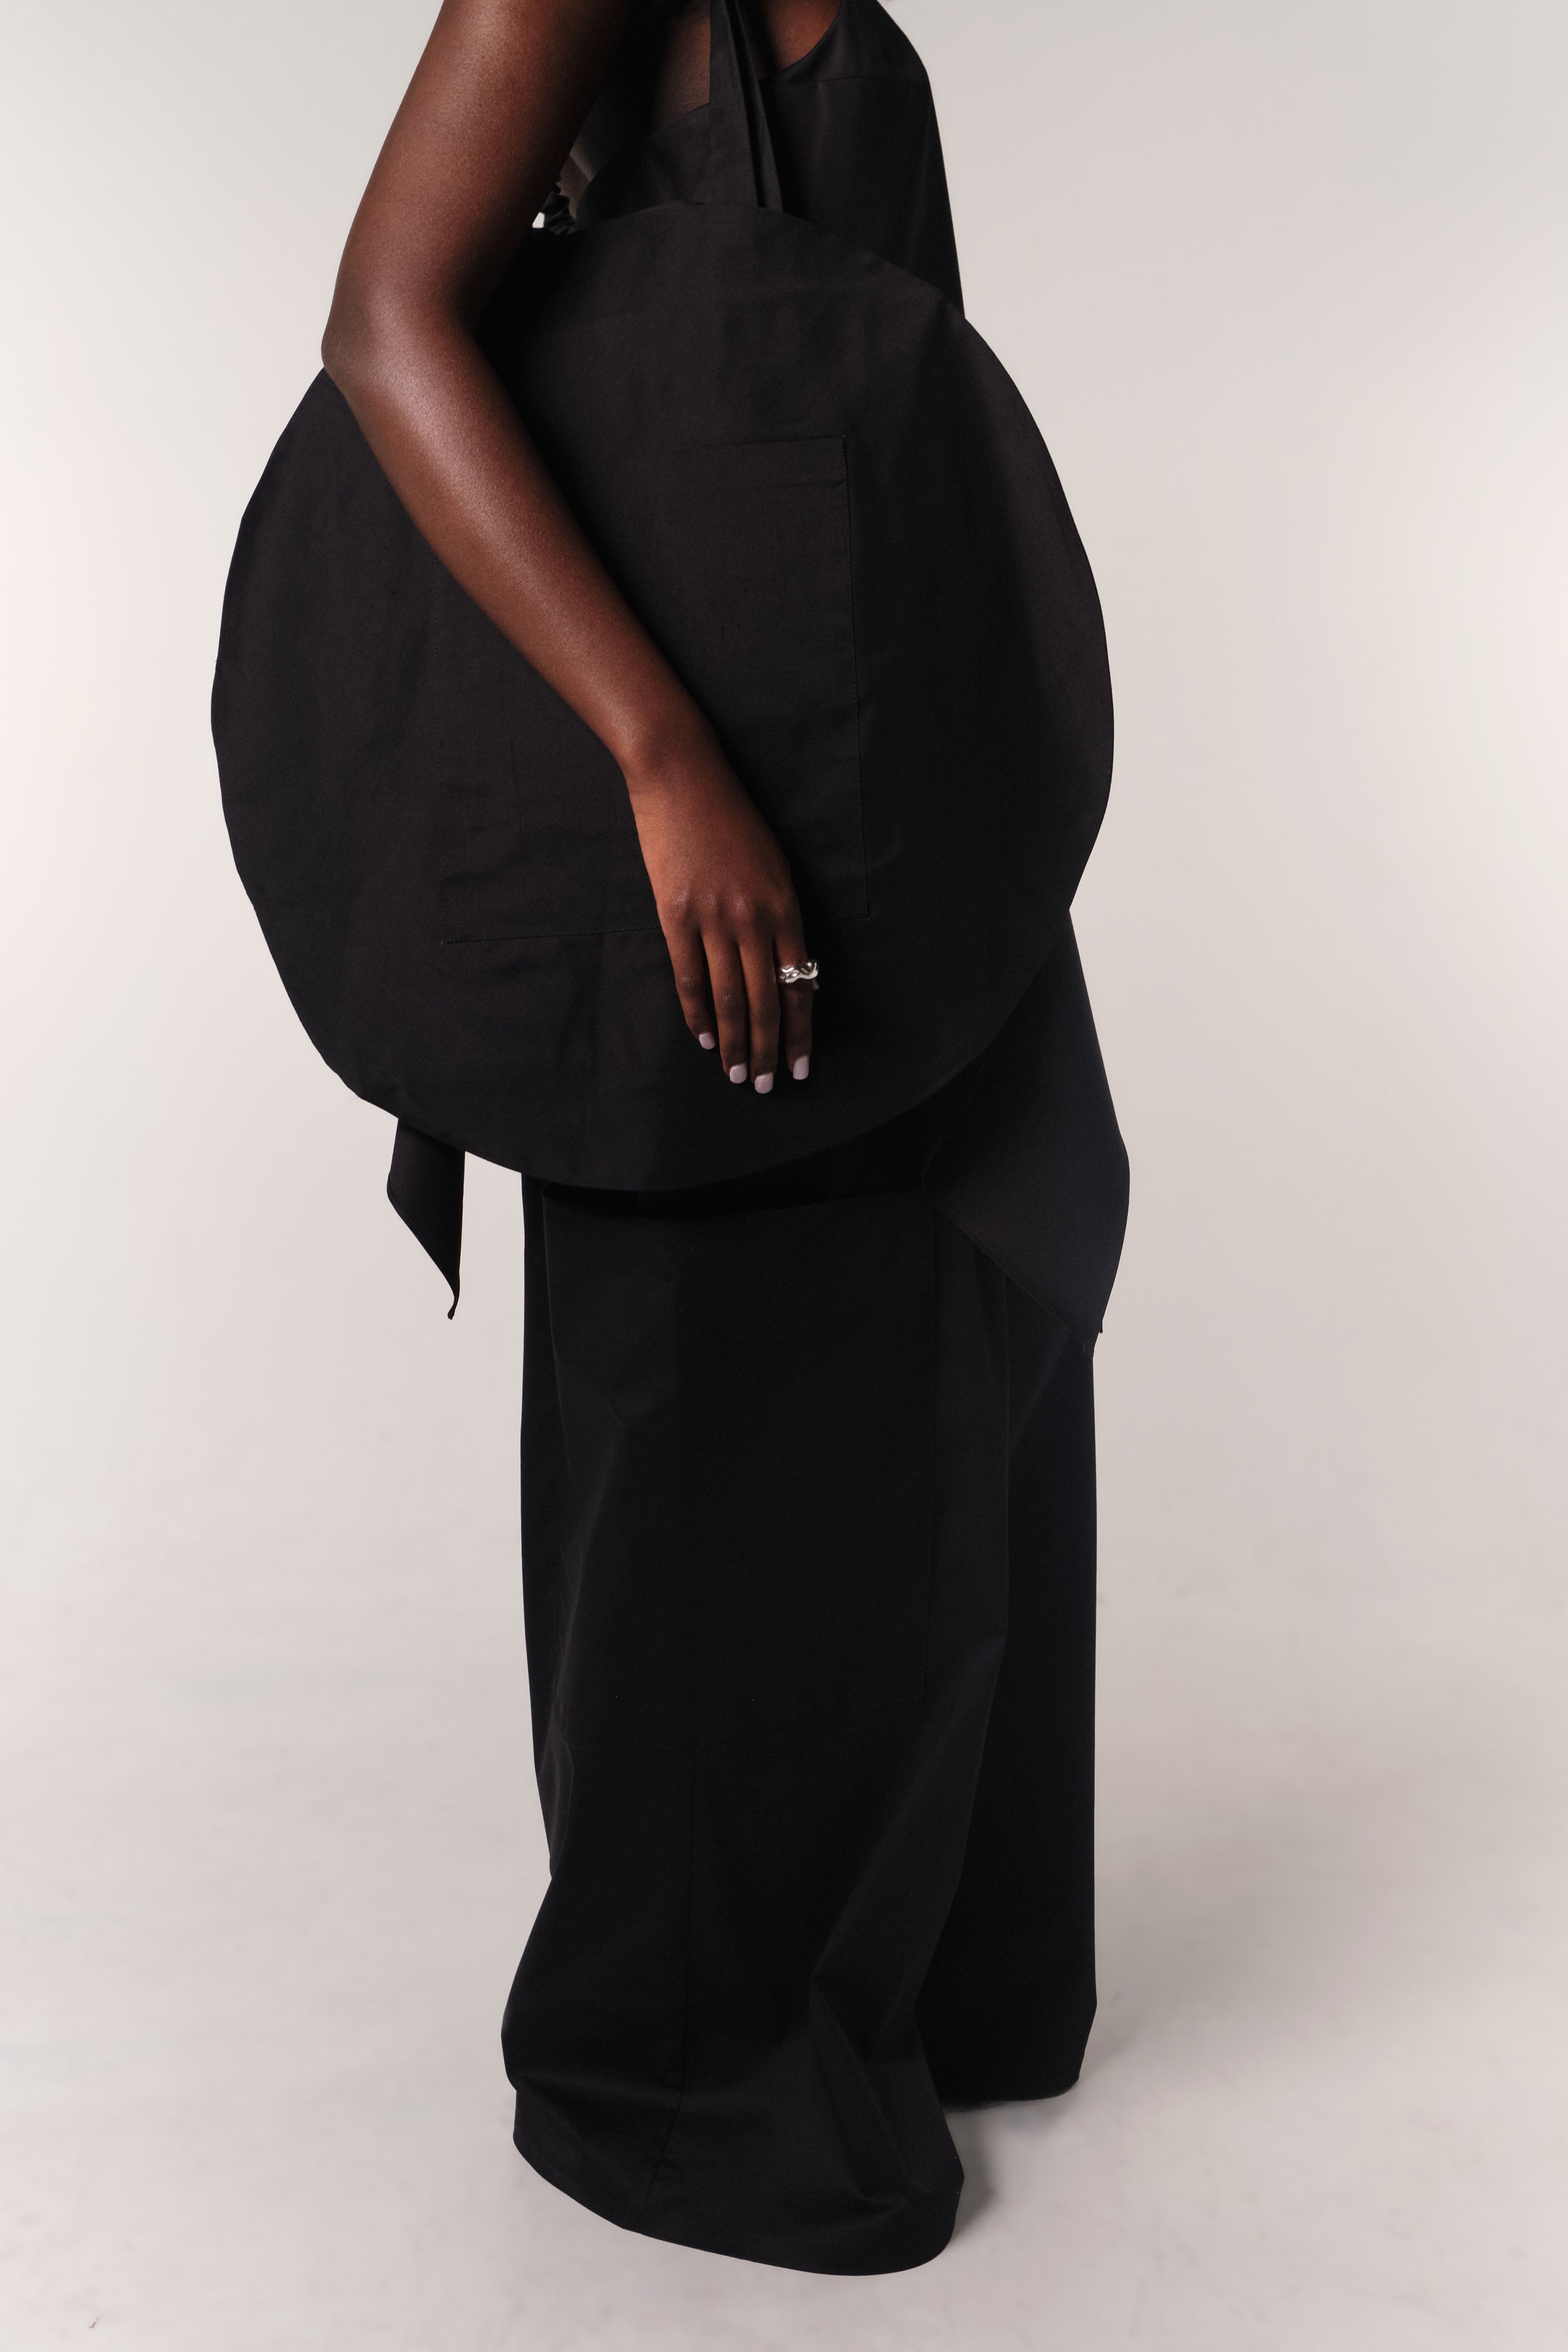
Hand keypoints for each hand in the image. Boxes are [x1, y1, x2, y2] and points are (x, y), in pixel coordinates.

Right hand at [625, 722, 814, 1093]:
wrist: (683, 775)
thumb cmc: (731, 817)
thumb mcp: (773, 864)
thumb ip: (779, 915)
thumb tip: (784, 967)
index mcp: (785, 906)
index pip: (798, 985)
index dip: (800, 1031)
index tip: (802, 1065)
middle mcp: (754, 918)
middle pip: (766, 1001)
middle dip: (769, 1049)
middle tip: (768, 1085)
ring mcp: (713, 918)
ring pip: (729, 998)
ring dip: (734, 1043)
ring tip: (737, 1075)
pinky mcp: (675, 915)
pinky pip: (690, 977)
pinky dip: (698, 1013)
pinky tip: (703, 1037)